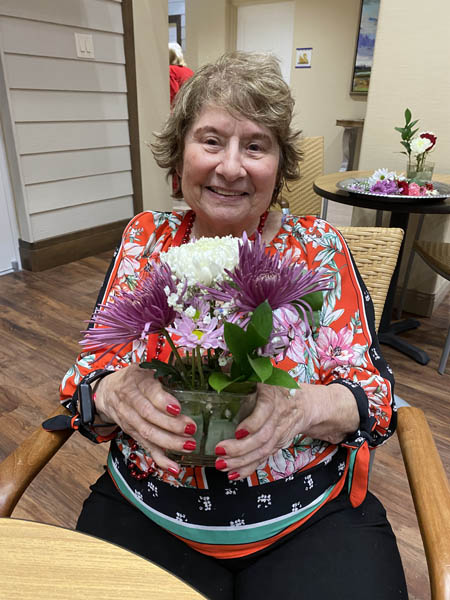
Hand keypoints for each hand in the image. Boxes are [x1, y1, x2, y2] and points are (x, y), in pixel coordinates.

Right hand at [93, 364, 197, 473]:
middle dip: (171, 425)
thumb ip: (163, 372)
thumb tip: (189, 374)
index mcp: (135, 382)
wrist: (106, 392)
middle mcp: (129, 402)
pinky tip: (174, 467)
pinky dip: (160, 459)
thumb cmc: (132, 379)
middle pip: (149, 416)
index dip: (163, 401)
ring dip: (169, 442)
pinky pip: (146, 447)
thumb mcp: (144, 369)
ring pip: (147, 434)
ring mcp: (129, 420)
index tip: (177, 408)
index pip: (149, 392)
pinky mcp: (132, 434)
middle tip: (191, 429)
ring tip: (189, 445)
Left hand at [214, 382, 358, 479]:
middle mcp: (279, 418)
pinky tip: (233, 475)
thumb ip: (245, 381)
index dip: (252, 423)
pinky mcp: (277, 446)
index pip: (265, 412)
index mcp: (275, 397)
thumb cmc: (280, 389)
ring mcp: (279, 435)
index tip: (238, 431)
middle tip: (220, 451)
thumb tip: (220, 378)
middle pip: (262, 437)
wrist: (308, 404)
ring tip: (222, 465)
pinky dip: (248, 469)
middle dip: (240, 448)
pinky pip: (262, 459)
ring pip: (262, 451)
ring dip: (241, 461)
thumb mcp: (266, 379)